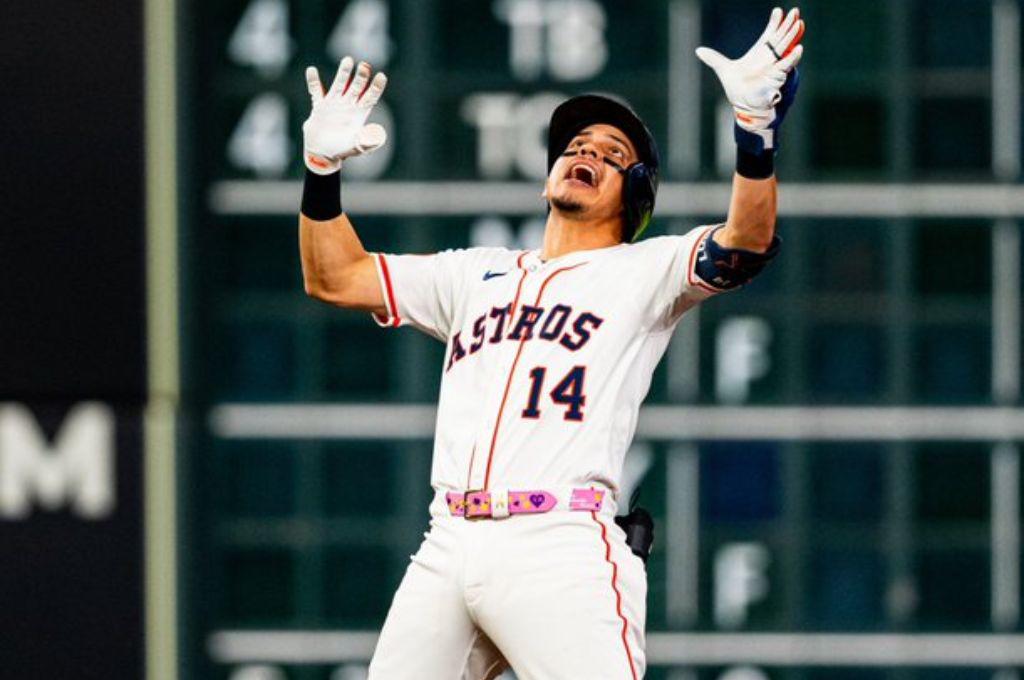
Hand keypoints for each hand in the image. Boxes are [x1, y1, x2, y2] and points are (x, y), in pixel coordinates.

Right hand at [302, 56, 388, 174]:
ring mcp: (334, 104)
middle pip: (357, 86)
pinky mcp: (319, 106)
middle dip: (361, 76)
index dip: (376, 87)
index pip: (370, 97)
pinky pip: (316, 91)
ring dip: (344, 72)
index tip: (382, 76)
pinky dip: (314, 81)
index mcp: (359, 114)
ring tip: (348, 60)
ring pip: (339, 83)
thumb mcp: (356, 147)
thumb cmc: (341, 151)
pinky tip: (312, 71)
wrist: (322, 154)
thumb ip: (367, 142)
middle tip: (365, 66)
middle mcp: (348, 105)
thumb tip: (378, 135)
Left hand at [696, 7, 803, 153]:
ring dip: (792, 36)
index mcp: (759, 53)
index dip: (774, 23)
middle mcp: (769, 58)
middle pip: (780, 37)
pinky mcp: (777, 77)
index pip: (769, 34)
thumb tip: (698, 50)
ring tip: (799, 22)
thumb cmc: (739, 90)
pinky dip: (792, 57)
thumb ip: (714, 59)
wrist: (744, 107)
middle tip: (795, 11)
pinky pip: (786, 66)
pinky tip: (799, 48)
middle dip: (788, 24)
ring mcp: (774, 66)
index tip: (778, 11)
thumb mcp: (724, 70)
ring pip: (785, 48)